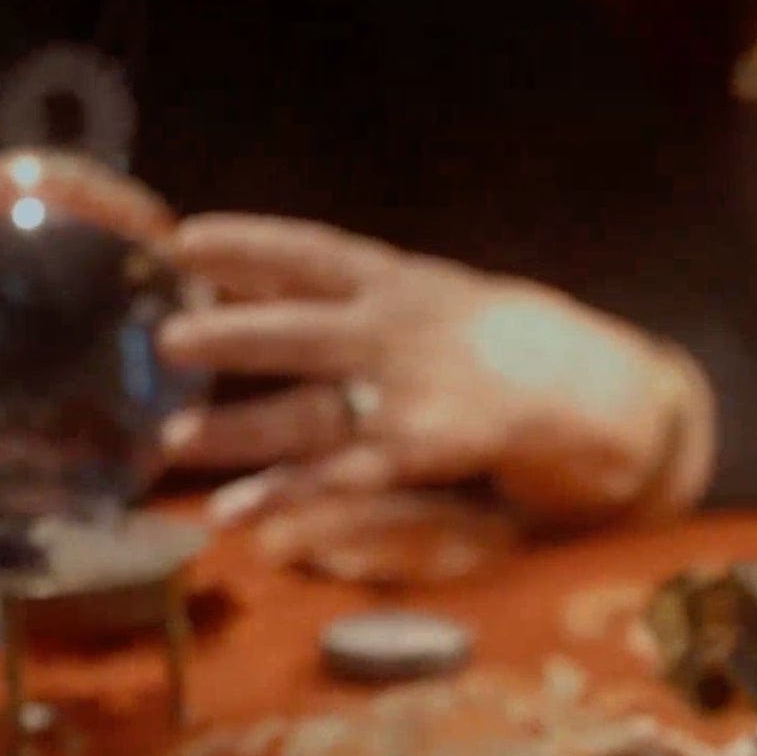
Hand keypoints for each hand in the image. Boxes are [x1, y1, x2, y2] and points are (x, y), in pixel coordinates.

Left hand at [158, 217, 711, 551]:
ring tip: (170, 446)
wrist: (594, 391)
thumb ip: (349, 296)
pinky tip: (232, 513)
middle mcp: (402, 332)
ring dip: (238, 432)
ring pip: (310, 414)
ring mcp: (412, 396)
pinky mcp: (423, 456)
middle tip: (162, 341)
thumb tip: (240, 289)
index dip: (246, 244)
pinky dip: (284, 496)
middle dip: (233, 337)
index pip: (312, 251)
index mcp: (403, 282)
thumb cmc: (492, 345)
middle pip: (302, 331)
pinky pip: (342, 479)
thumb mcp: (429, 298)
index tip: (180, 242)